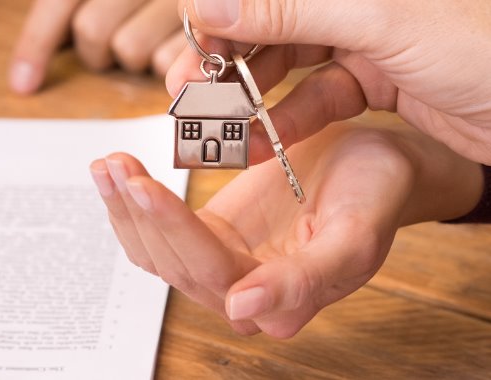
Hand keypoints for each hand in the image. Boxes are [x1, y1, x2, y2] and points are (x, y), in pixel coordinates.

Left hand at [10, 0, 185, 93]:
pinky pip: (169, 62)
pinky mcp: (205, 21)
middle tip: (114, 49)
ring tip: (158, 42)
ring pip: (129, 49)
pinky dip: (173, 65)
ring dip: (139, 58)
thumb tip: (29, 71)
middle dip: (98, 50)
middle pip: (91, 30)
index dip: (36, 46)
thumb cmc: (162, 6)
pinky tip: (186, 50)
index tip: (24, 83)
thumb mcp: (121, 3)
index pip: (59, 4)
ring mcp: (174, 2)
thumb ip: (76, 14)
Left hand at [89, 125, 481, 336]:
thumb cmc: (377, 194)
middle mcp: (246, 296)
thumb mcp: (356, 233)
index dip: (175, 230)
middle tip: (115, 164)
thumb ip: (306, 279)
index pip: (213, 271)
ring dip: (126, 210)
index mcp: (283, 304)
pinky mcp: (212, 237)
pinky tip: (117, 171)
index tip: (146, 187)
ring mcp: (225, 267)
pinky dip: (134, 203)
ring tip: (108, 163)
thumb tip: (242, 311)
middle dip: (140, 213)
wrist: (382, 165)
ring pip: (157, 253)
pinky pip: (161, 232)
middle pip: (175, 264)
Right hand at [167, 0, 490, 175]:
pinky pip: (319, 94)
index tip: (188, 43)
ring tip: (215, 127)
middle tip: (188, 93)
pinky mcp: (383, 78)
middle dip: (227, 54)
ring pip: (292, 57)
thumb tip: (209, 1)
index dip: (222, 8)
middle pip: (274, 15)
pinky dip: (289, 118)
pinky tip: (261, 141)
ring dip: (251, 92)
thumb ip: (291, 7)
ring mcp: (373, 34)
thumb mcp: (380, 21)